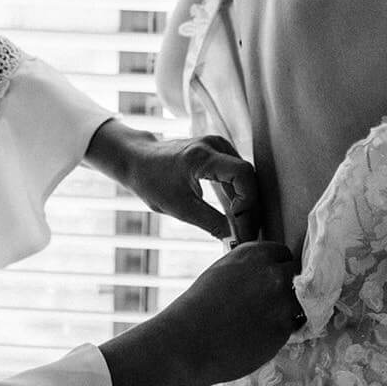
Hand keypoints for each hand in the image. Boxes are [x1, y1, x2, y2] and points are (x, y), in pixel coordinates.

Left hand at [86, 120, 259, 242]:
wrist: (137, 160)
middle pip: (247, 177)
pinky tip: (235, 216)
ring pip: (244, 177)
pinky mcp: (217, 152)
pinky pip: (236, 174)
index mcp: (203, 156)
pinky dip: (238, 195)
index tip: (241, 226)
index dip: (249, 202)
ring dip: (245, 203)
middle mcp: (215, 145)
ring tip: (242, 230)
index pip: (243, 174)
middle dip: (249, 209)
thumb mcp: (180, 208)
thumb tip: (236, 240)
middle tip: (246, 236)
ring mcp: (217, 146)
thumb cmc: (152, 181)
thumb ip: (211, 223)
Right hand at [162, 241, 302, 385]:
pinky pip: (292, 326)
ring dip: (287, 309)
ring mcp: (282, 302)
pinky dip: (281, 330)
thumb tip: (264, 274)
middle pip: (295, 275)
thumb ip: (249, 268)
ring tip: (264, 321)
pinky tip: (260, 335)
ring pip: (299, 302)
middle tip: (268, 302)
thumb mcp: (223, 271)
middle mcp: (274, 273)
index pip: (284, 254)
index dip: (276, 268)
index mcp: (256, 254)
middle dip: (285, 286)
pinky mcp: (284, 330)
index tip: (269, 280)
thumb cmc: (198, 306)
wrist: (189, 340)